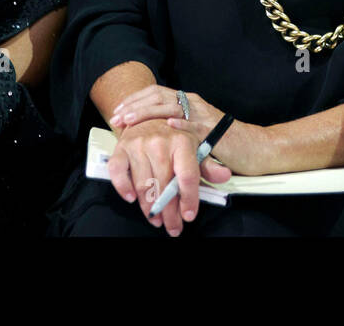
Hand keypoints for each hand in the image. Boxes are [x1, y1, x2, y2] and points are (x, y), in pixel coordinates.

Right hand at [109, 119, 231, 235]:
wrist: (146, 116)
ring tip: (156, 219)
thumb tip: (224, 176)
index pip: (187, 176)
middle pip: (165, 185)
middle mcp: (160, 142)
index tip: (188, 216)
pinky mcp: (121, 149)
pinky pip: (118, 172)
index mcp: (182, 142)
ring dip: (149, 207)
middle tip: (173, 226)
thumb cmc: (172, 137)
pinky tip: (131, 199)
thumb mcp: (194, 147)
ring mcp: (138, 145)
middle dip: (169, 211)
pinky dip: (123, 188)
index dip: (188, 199)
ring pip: (144, 184)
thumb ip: (208, 165)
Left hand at [110, 86, 267, 173]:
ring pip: (170, 107)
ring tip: (129, 120)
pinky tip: (167, 125)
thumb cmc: (222, 143)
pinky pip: (194, 124)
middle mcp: (193, 103)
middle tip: (117, 116)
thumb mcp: (193, 131)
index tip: (117, 110)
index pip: (155, 93)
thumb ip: (176, 127)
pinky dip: (180, 123)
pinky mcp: (212, 130)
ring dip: (147, 112)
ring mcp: (203, 115)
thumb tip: (148, 132)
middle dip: (134, 106)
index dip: (134, 100)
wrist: (253, 148)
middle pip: (158, 96)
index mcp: (188, 101)